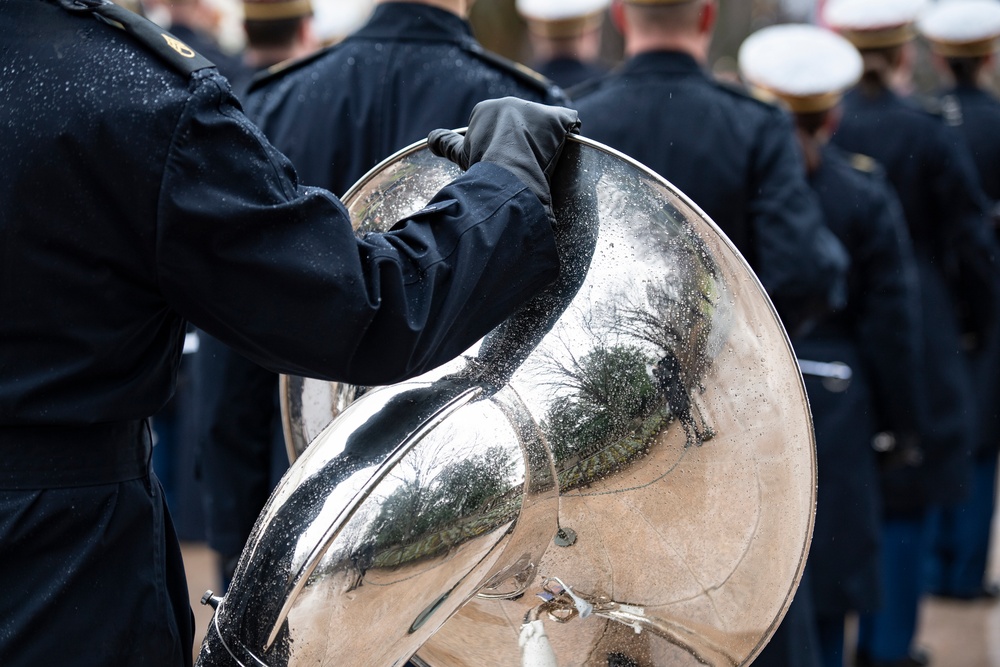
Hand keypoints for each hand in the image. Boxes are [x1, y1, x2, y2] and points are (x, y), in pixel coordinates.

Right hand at [428, 97, 580, 223]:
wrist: (507, 172)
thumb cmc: (483, 165)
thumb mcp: (461, 154)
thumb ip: (446, 143)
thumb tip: (430, 138)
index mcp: (486, 110)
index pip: (497, 127)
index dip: (502, 147)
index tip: (505, 162)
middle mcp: (510, 103)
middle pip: (522, 124)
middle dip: (525, 141)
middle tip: (525, 165)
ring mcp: (534, 110)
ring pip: (544, 124)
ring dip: (546, 140)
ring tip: (543, 162)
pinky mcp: (557, 118)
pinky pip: (569, 121)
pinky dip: (569, 133)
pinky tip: (566, 147)